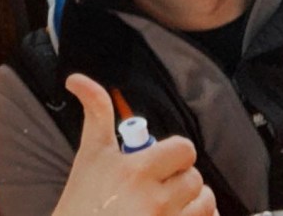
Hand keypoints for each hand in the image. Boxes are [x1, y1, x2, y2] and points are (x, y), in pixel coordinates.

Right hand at [51, 73, 216, 215]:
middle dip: (181, 179)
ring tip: (171, 205)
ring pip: (205, 204)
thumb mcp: (89, 156)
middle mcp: (156, 200)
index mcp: (136, 171)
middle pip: (195, 178)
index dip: (175, 153)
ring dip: (193, 202)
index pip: (183, 150)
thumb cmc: (81, 203)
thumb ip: (95, 112)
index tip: (161, 161)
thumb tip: (77, 80)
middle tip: (161, 185)